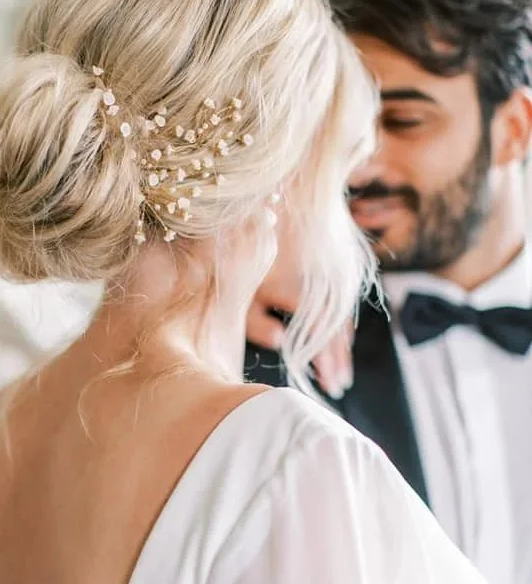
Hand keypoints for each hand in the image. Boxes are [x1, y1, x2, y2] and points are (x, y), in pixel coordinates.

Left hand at [246, 216, 353, 397]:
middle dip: (338, 360)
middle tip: (339, 387)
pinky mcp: (328, 264)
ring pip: (341, 313)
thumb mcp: (241, 287)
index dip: (327, 364)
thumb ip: (257, 320)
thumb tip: (282, 342)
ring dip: (342, 344)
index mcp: (298, 292)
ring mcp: (326, 273)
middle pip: (336, 329)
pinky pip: (339, 297)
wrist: (273, 197)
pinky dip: (340, 320)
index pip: (321, 338)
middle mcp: (319, 283)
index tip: (331, 386)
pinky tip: (339, 336)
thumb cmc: (243, 247)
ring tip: (341, 370)